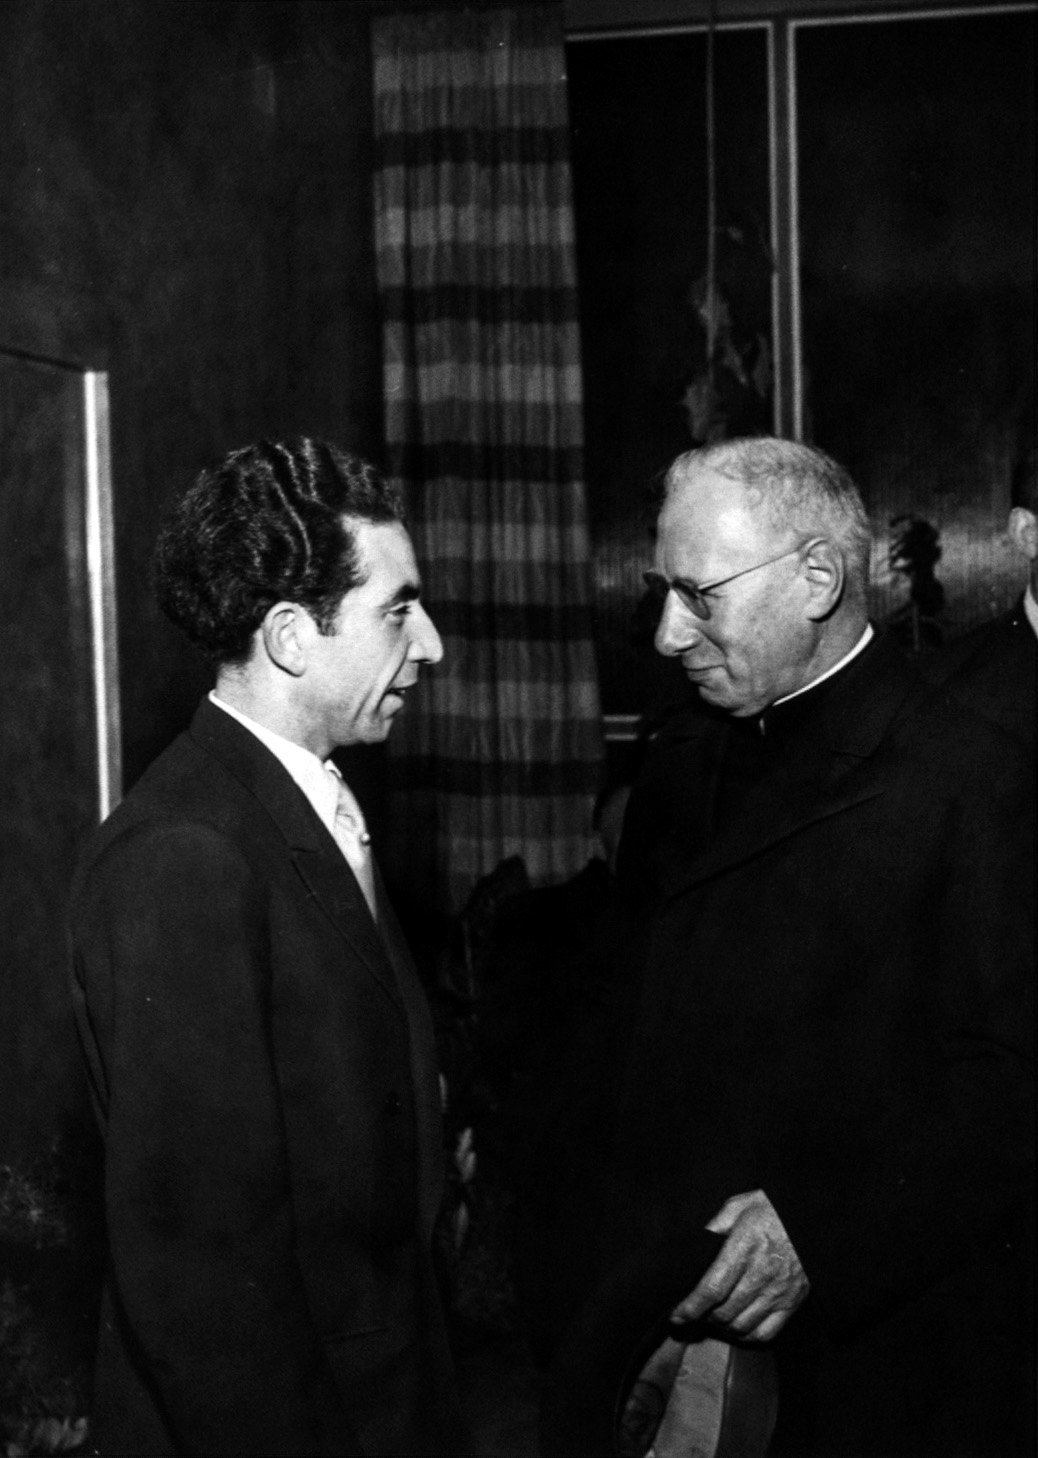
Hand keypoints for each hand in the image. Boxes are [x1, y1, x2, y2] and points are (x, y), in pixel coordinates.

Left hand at [671, 1189, 809, 1341]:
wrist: (814, 1217)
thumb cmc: (774, 1208)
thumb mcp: (740, 1205)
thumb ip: (716, 1225)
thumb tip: (697, 1241)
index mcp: (744, 1247)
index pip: (712, 1288)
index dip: (690, 1307)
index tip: (676, 1315)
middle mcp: (761, 1274)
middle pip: (724, 1312)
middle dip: (702, 1318)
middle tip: (693, 1314)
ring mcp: (778, 1291)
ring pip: (742, 1326)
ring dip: (722, 1329)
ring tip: (712, 1320)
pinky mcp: (792, 1302)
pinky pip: (766, 1333)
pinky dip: (747, 1336)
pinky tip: (738, 1328)